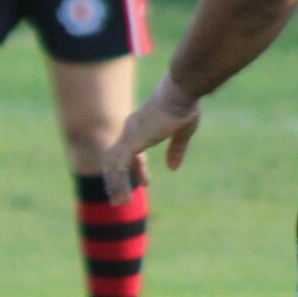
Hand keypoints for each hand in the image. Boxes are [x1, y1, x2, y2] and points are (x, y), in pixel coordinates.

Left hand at [100, 78, 201, 203]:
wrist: (180, 92)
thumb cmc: (184, 105)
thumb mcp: (183, 131)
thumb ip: (176, 149)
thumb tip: (172, 168)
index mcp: (142, 125)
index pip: (132, 150)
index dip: (138, 168)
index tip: (146, 183)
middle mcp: (130, 130)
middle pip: (116, 158)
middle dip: (118, 178)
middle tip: (121, 198)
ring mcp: (128, 135)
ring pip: (113, 164)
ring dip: (115, 184)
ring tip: (120, 204)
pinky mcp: (131, 141)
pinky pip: (118, 167)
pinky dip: (118, 182)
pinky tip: (123, 196)